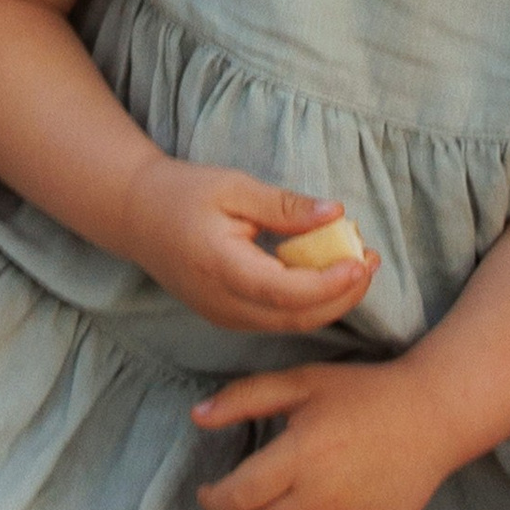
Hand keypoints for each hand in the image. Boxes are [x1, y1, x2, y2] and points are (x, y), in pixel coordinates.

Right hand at [144, 166, 379, 335]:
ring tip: (361, 261)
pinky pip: (278, 318)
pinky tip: (329, 270)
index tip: (362, 261)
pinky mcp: (230, 317)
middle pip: (295, 317)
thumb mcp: (235, 186)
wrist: (137, 217)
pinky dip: (310, 300)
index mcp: (221, 268)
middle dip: (342, 294)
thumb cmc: (183, 194)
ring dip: (331, 299)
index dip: (328, 283)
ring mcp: (225, 316)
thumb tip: (336, 212)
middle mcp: (223, 303)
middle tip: (373, 258)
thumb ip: (285, 206)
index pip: (285, 291)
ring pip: (291, 323)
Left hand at [192, 359, 449, 509]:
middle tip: (246, 503)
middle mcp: (321, 499)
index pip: (235, 498)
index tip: (212, 491)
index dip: (212, 500)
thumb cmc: (363, 394)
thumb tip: (195, 417)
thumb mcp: (303, 382)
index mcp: (300, 456)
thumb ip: (245, 397)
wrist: (433, 415)